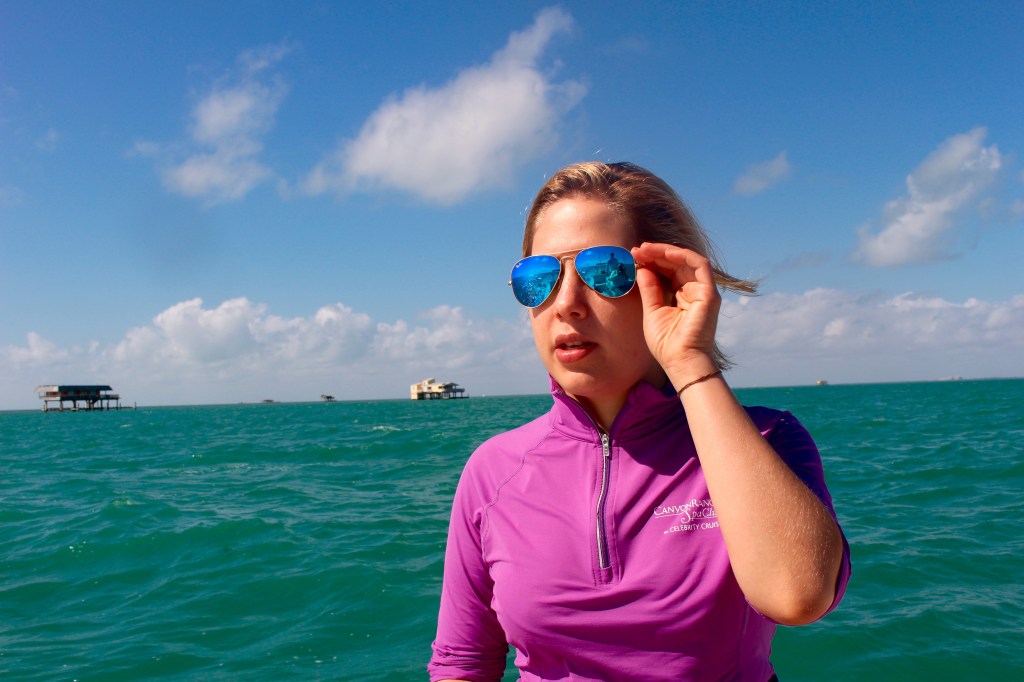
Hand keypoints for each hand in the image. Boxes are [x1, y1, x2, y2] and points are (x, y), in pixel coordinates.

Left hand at [631, 242, 720, 379]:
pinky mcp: (709, 293)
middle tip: (636, 250)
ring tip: (645, 249)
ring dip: (665, 252)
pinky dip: (682, 255)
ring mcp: (703, 291)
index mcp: (681, 296)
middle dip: (655, 254)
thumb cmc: (666, 343)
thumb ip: (649, 289)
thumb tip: (642, 268)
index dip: (652, 261)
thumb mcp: (652, 310)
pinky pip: (699, 265)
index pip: (668, 271)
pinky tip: (664, 253)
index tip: (633, 257)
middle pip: (676, 264)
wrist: (680, 361)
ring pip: (686, 260)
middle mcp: (693, 291)